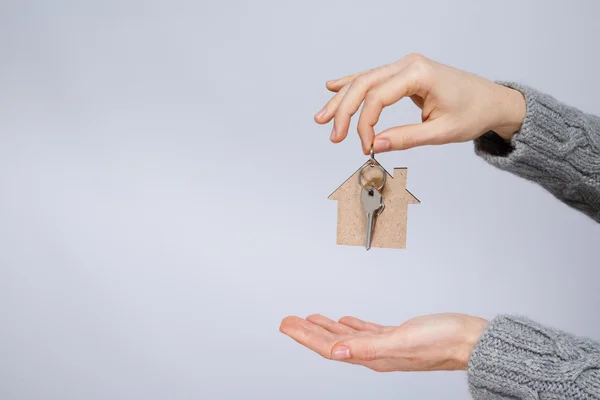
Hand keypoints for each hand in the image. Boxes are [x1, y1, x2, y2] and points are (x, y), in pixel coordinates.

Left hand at [279, 313, 487, 371]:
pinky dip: (352, 326)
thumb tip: (335, 351)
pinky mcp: (397, 336)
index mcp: (373, 356)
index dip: (305, 337)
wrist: (471, 340)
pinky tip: (345, 321)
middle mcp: (376, 353)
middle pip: (333, 342)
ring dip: (326, 328)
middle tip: (289, 321)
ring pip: (347, 337)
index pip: (329, 347)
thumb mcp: (401, 341)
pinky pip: (366, 332)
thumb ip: (368, 346)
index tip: (287, 326)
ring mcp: (386, 346)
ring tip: (310, 319)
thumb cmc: (443, 341)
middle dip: (309, 332)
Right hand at [314, 53, 525, 153]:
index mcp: (419, 74)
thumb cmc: (472, 112)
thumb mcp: (440, 132)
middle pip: (364, 84)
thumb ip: (405, 138)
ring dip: (342, 99)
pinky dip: (352, 85)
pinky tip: (333, 86)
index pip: (377, 97)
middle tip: (332, 134)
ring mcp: (405, 66)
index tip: (365, 146)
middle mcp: (409, 64)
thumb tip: (374, 146)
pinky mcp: (404, 73)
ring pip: (364, 80)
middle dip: (344, 110)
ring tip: (322, 118)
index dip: (365, 124)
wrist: (492, 100)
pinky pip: (373, 78)